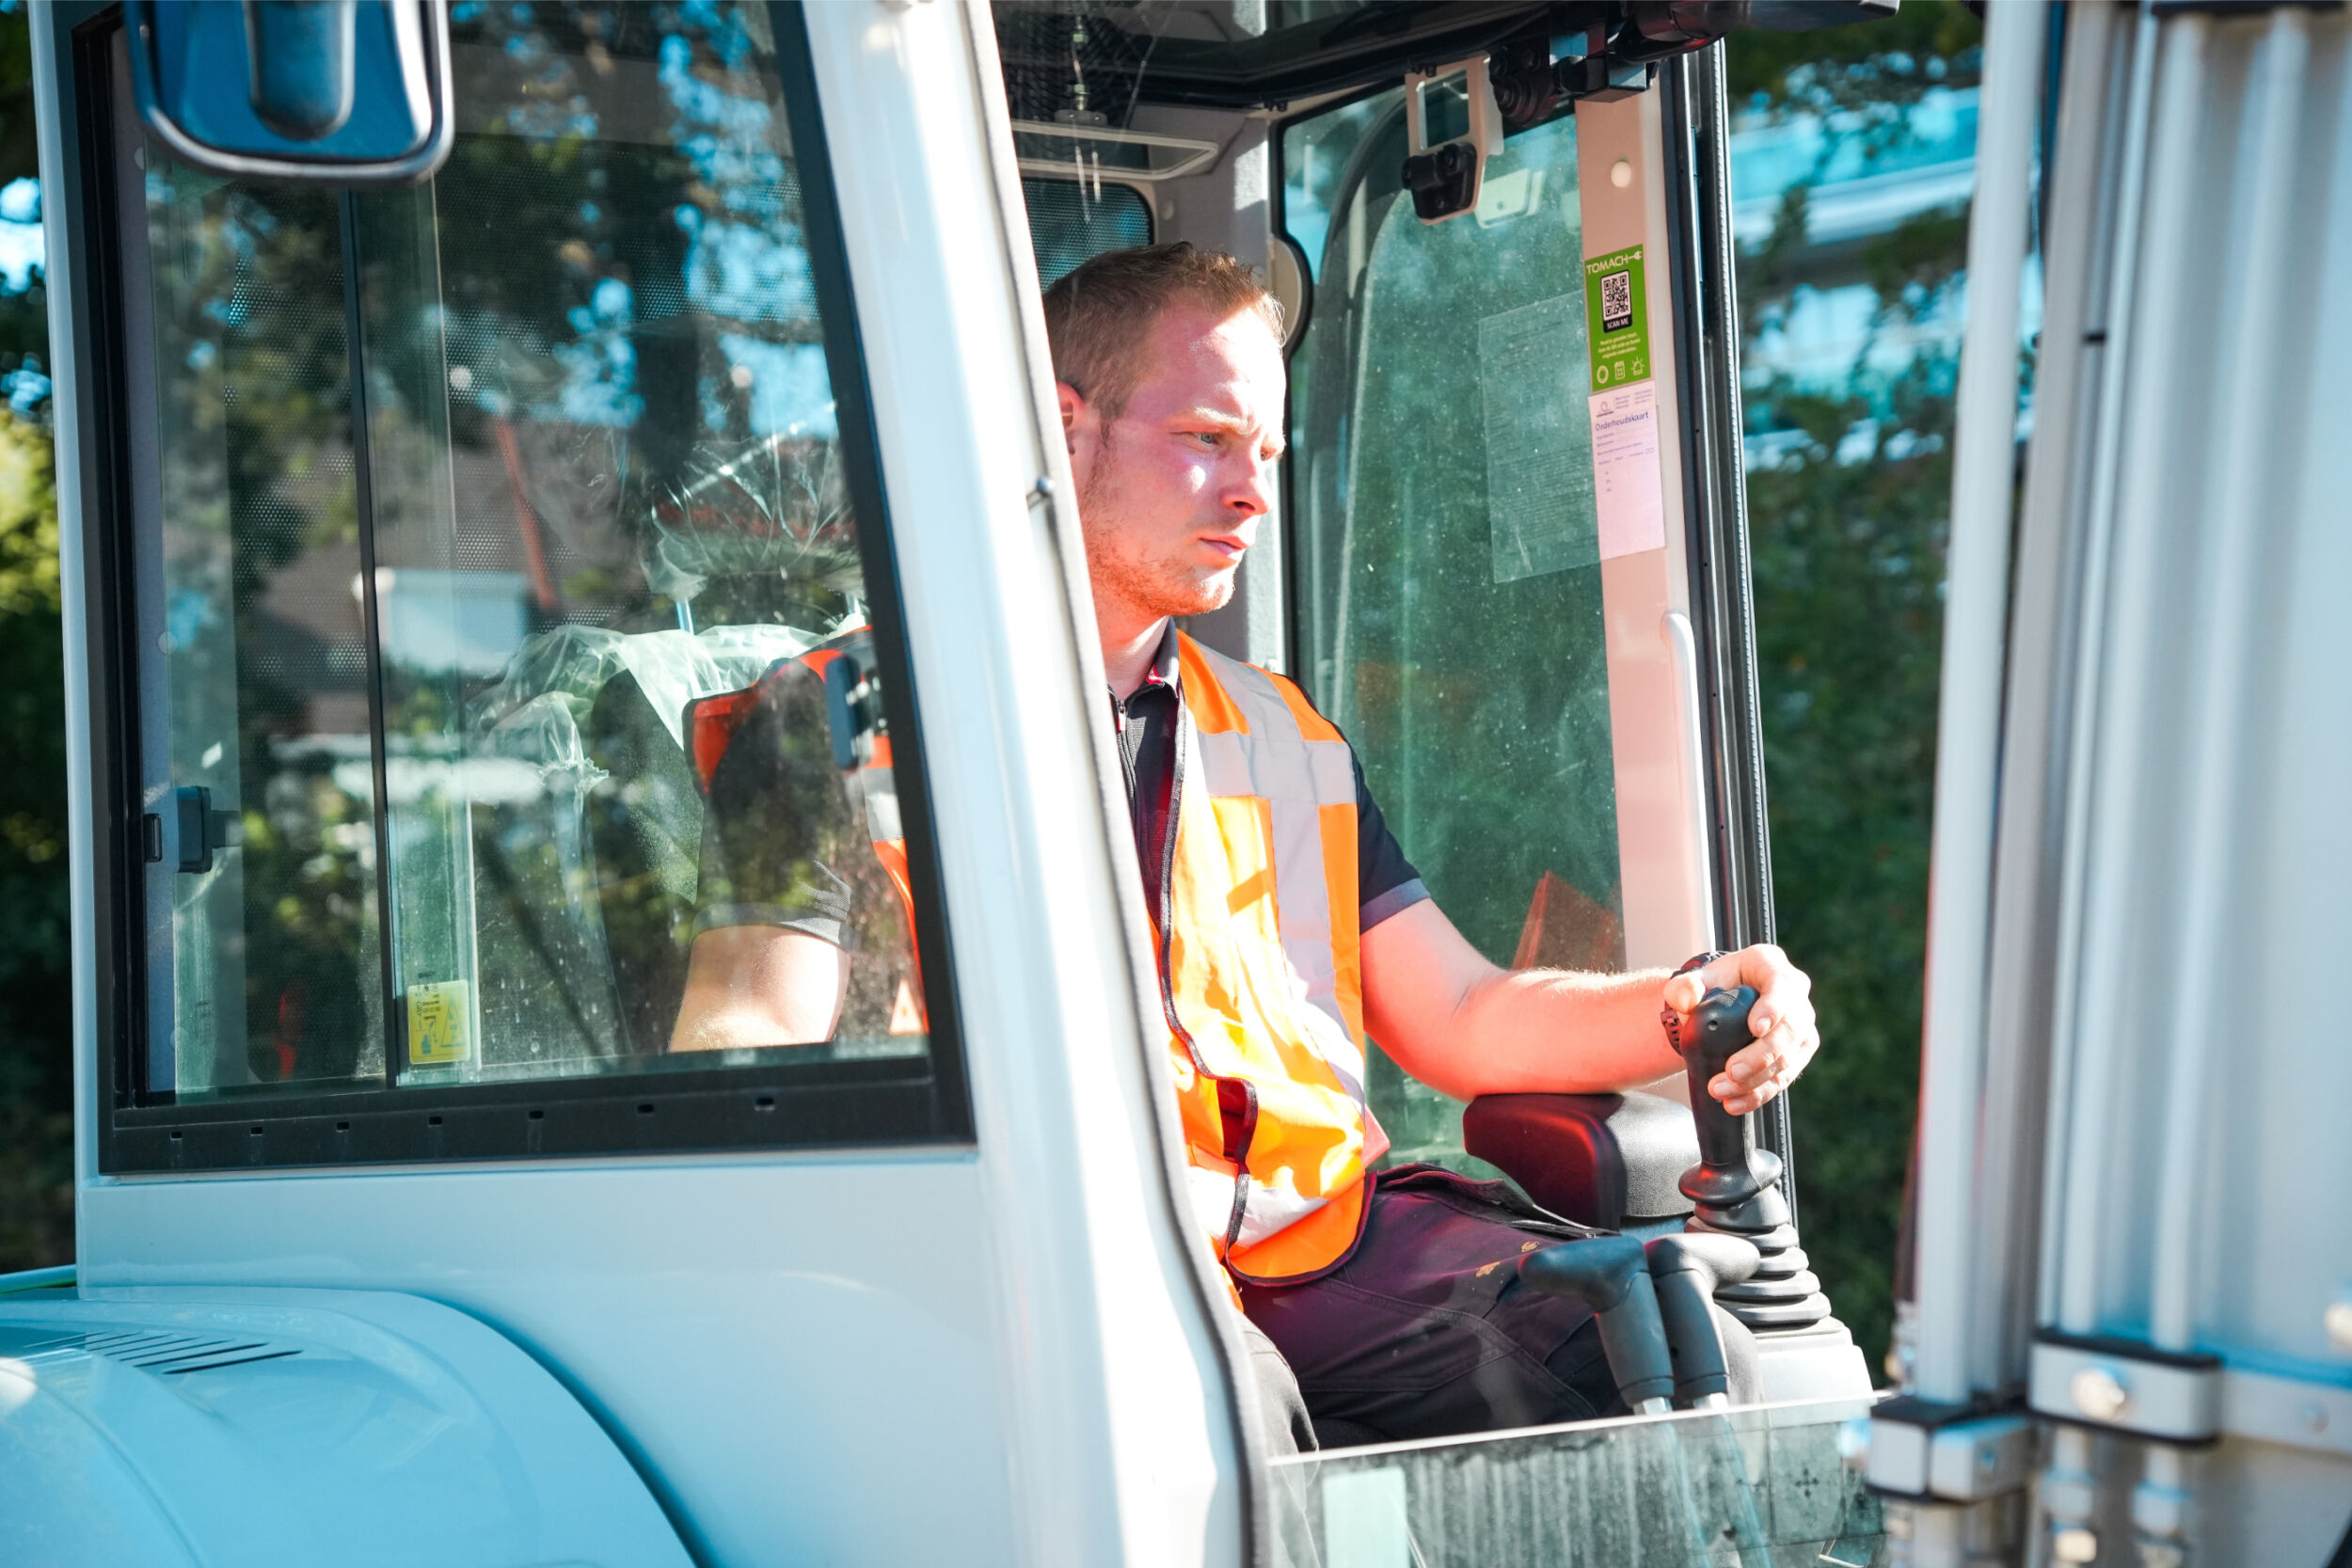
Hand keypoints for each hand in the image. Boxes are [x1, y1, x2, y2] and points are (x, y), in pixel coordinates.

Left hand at [1660, 945, 1817, 1114]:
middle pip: (1791, 1028)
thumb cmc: (1711, 986)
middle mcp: (1795, 994)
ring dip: (1757, 1080)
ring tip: (1721, 1091)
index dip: (1773, 1008)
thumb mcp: (1694, 980)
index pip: (1782, 986)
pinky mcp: (1797, 1053)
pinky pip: (1784, 1077)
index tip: (1754, 1028)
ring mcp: (1800, 1025)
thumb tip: (1686, 998)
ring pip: (1789, 1058)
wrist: (1718, 1005)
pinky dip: (1760, 1094)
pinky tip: (1736, 1103)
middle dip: (1761, 1054)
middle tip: (1731, 1072)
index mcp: (1771, 966)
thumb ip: (1684, 987)